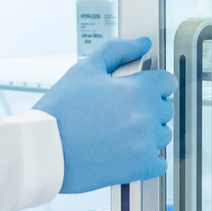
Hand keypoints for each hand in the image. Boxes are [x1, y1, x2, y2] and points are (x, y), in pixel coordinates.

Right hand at [33, 37, 174, 194]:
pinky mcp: (139, 167)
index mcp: (137, 90)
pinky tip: (127, 154)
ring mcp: (145, 143)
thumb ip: (118, 51)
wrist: (43, 148)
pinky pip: (159, 163)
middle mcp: (146, 116)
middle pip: (165, 108)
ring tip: (119, 133)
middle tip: (120, 112)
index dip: (153, 83)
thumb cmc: (61, 110)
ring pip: (162, 134)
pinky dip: (148, 160)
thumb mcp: (85, 69)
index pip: (168, 82)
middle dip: (148, 107)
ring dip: (148, 133)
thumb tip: (142, 43)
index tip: (140, 90)